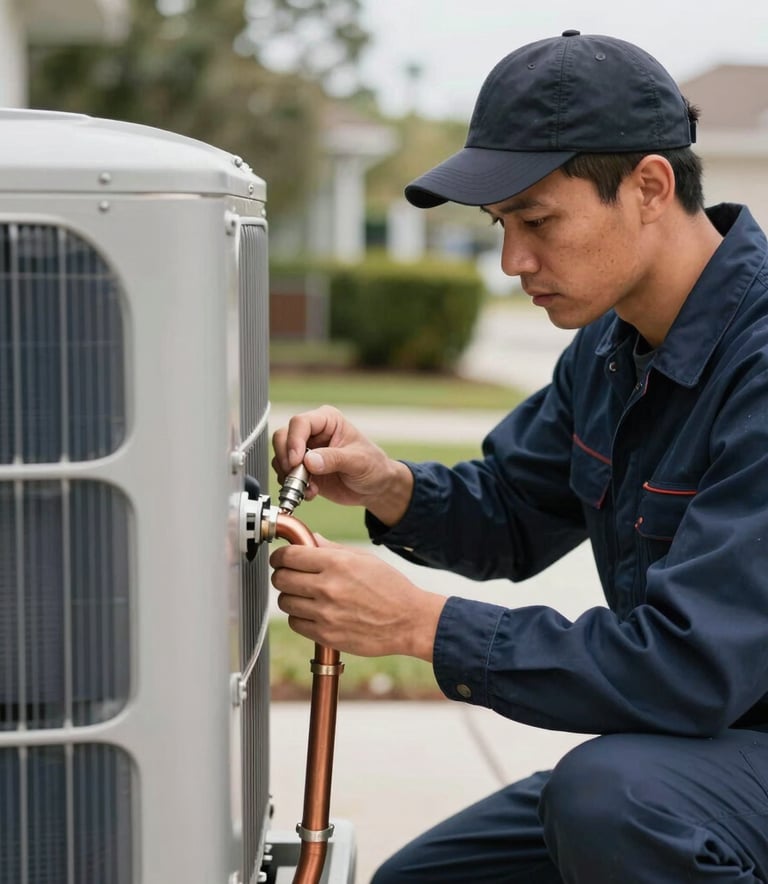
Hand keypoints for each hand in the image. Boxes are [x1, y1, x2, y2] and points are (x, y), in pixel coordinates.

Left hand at [270, 537, 446, 660]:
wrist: (409, 621)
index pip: (289, 556)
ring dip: (290, 597)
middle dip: (282, 575)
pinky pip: (295, 623)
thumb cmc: (390, 588)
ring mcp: (325, 612)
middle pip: (281, 578)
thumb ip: (332, 549)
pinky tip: (313, 612)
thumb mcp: (364, 559)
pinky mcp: (326, 634)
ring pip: (284, 602)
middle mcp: (328, 586)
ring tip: (304, 596)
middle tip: (290, 576)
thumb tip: (309, 540)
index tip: (281, 558)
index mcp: (337, 563)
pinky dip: (299, 617)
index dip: (280, 556)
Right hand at [271, 405, 413, 525]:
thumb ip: (334, 459)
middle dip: (286, 458)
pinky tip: (310, 493)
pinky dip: (292, 486)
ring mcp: (305, 452)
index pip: (300, 422)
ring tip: (309, 488)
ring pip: (280, 457)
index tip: (296, 460)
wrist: (375, 488)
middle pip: (283, 437)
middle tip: (297, 476)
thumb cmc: (373, 467)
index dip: (294, 441)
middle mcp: (313, 433)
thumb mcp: (359, 461)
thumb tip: (309, 461)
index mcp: (327, 420)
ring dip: (289, 475)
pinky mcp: (302, 470)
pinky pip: (285, 475)